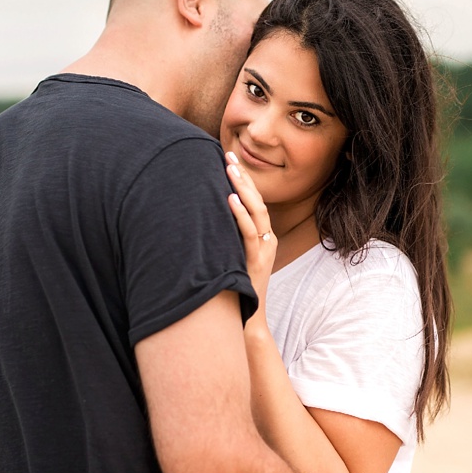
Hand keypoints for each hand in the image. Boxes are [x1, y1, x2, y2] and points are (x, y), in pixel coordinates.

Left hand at [225, 152, 275, 310]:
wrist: (246, 317)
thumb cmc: (234, 286)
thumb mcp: (231, 256)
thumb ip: (226, 238)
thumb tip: (205, 218)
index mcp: (262, 237)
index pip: (254, 201)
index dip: (243, 180)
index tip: (228, 160)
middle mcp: (266, 240)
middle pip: (257, 201)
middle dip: (243, 177)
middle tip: (227, 156)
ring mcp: (264, 250)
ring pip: (257, 212)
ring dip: (243, 189)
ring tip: (230, 170)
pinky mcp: (257, 261)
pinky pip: (249, 233)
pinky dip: (240, 214)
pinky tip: (229, 199)